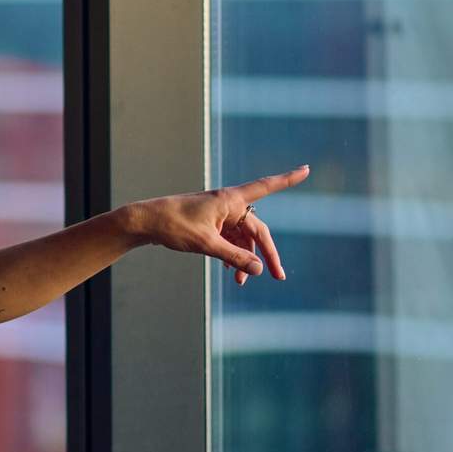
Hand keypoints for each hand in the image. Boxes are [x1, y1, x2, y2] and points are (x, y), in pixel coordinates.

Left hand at [127, 165, 309, 285]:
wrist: (145, 223)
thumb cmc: (173, 226)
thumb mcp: (206, 244)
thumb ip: (234, 257)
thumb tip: (259, 269)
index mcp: (230, 199)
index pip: (266, 187)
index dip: (288, 180)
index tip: (307, 169)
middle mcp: (227, 204)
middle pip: (256, 229)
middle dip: (266, 253)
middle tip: (278, 276)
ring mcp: (218, 214)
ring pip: (242, 238)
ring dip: (245, 258)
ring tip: (240, 282)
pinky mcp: (210, 223)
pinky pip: (230, 239)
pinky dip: (233, 254)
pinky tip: (231, 273)